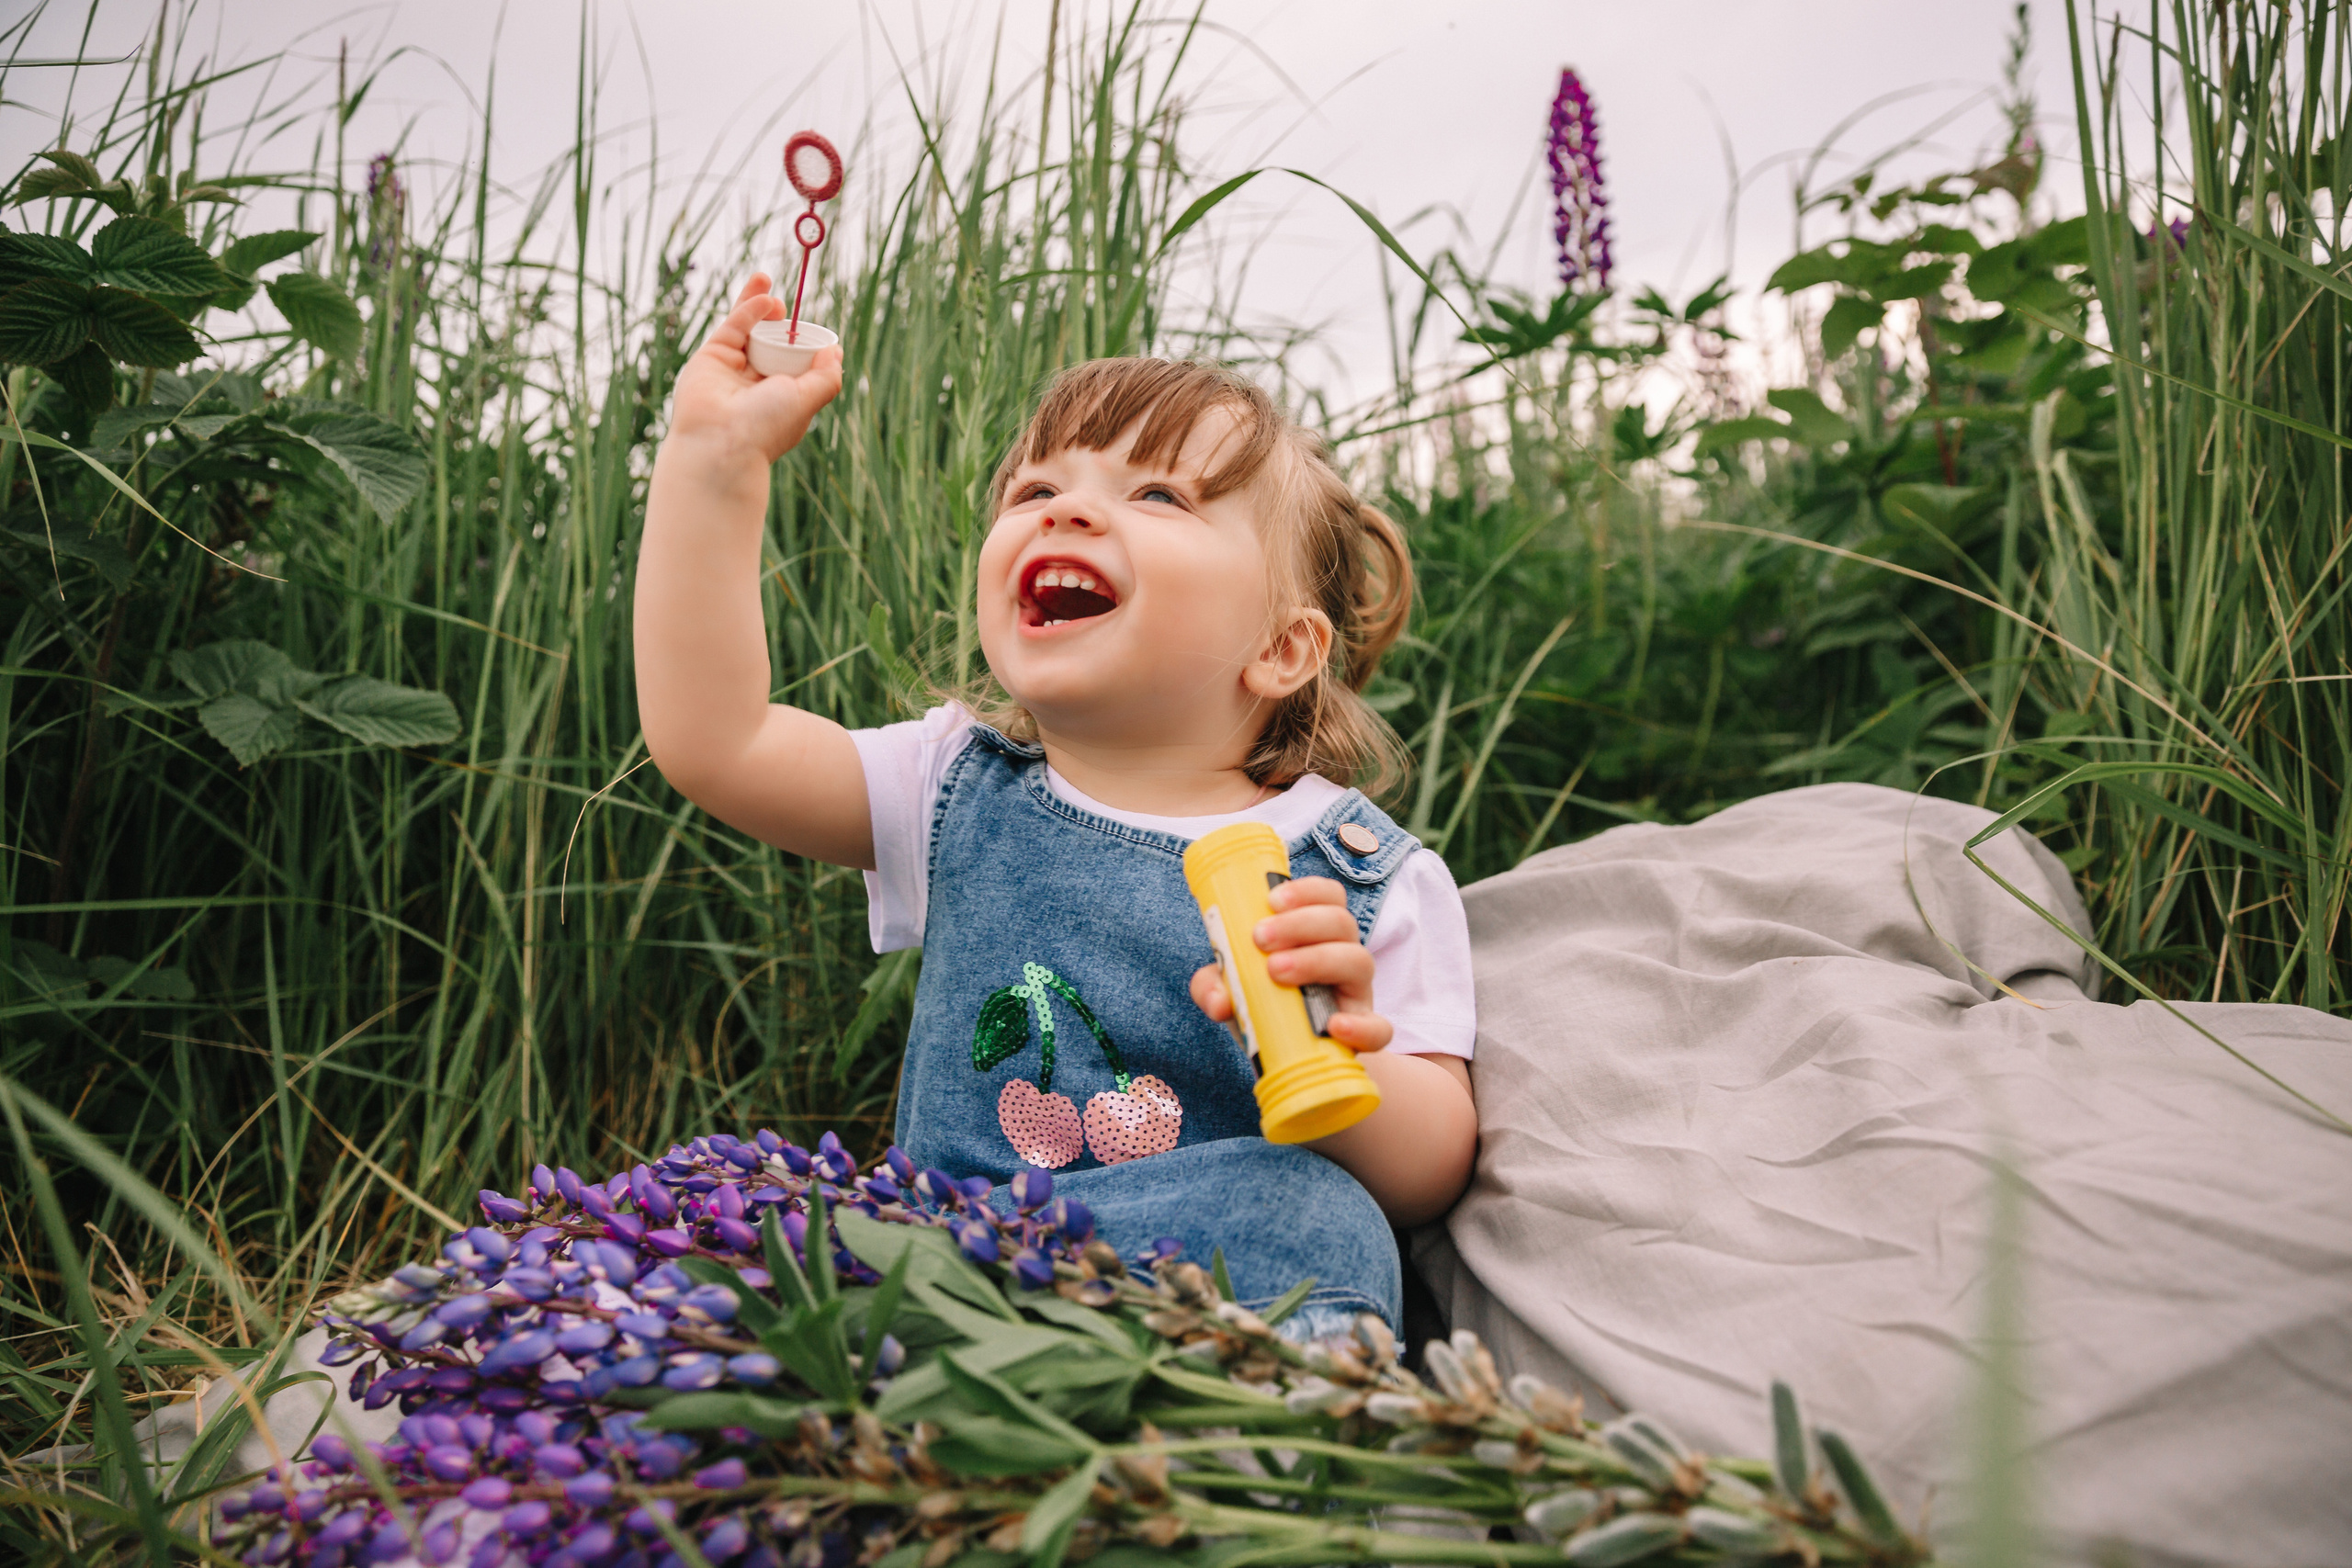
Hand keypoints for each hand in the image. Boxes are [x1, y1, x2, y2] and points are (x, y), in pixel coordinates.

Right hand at [666, 273, 844, 471]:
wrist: (721, 443)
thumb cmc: (766, 426)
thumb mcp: (807, 400)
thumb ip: (825, 377)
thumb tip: (835, 351)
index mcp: (780, 399)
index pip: (795, 366)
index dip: (805, 348)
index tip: (819, 337)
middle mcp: (755, 385)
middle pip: (770, 344)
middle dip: (780, 324)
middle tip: (790, 308)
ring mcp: (732, 370)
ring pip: (748, 329)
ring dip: (759, 304)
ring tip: (767, 280)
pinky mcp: (712, 357)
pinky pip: (734, 327)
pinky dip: (748, 309)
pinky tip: (764, 298)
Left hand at [1188, 875, 1391, 1052]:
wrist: (1292, 1054)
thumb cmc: (1266, 1006)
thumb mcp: (1234, 990)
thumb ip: (1213, 987)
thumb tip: (1218, 1000)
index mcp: (1318, 934)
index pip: (1328, 897)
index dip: (1306, 891)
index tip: (1271, 900)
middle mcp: (1343, 955)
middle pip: (1341, 922)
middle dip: (1299, 923)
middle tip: (1260, 938)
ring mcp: (1357, 992)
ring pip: (1359, 961)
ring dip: (1317, 959)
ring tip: (1276, 971)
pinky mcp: (1365, 1031)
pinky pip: (1378, 1028)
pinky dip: (1361, 1026)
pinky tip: (1334, 1026)